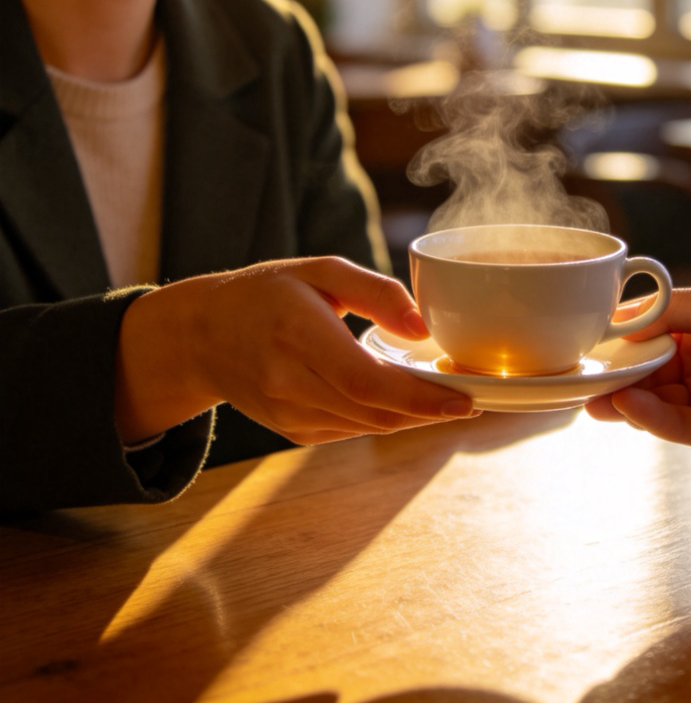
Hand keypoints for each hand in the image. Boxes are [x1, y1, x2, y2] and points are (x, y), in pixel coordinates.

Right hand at [115, 257, 476, 445]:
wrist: (202, 335)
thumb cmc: (266, 293)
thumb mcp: (320, 271)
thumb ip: (375, 292)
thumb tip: (422, 327)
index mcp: (298, 337)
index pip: (369, 382)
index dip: (422, 398)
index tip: (468, 400)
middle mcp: (290, 385)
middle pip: (377, 412)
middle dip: (432, 411)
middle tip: (477, 398)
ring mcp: (290, 416)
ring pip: (369, 427)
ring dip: (415, 417)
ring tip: (452, 398)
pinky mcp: (294, 432)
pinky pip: (353, 429)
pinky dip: (387, 418)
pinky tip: (409, 402)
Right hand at [587, 283, 690, 465]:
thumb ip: (674, 309)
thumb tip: (623, 317)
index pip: (648, 329)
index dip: (619, 335)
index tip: (586, 339)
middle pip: (644, 368)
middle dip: (613, 372)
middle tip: (580, 376)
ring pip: (653, 399)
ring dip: (622, 398)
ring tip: (594, 397)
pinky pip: (674, 426)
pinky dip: (648, 418)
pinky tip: (629, 407)